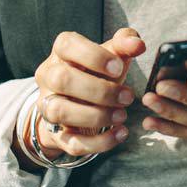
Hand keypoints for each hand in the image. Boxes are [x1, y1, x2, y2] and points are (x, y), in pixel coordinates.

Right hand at [21, 27, 145, 160]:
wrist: (78, 102)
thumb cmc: (97, 72)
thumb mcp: (111, 55)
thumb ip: (125, 44)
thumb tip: (138, 44)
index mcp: (61, 52)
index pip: (67, 45)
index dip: (93, 56)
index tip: (118, 67)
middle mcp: (49, 76)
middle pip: (61, 79)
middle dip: (99, 90)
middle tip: (128, 96)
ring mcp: (48, 106)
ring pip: (60, 111)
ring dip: (96, 115)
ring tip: (122, 115)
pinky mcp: (56, 134)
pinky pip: (71, 143)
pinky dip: (99, 142)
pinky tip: (120, 133)